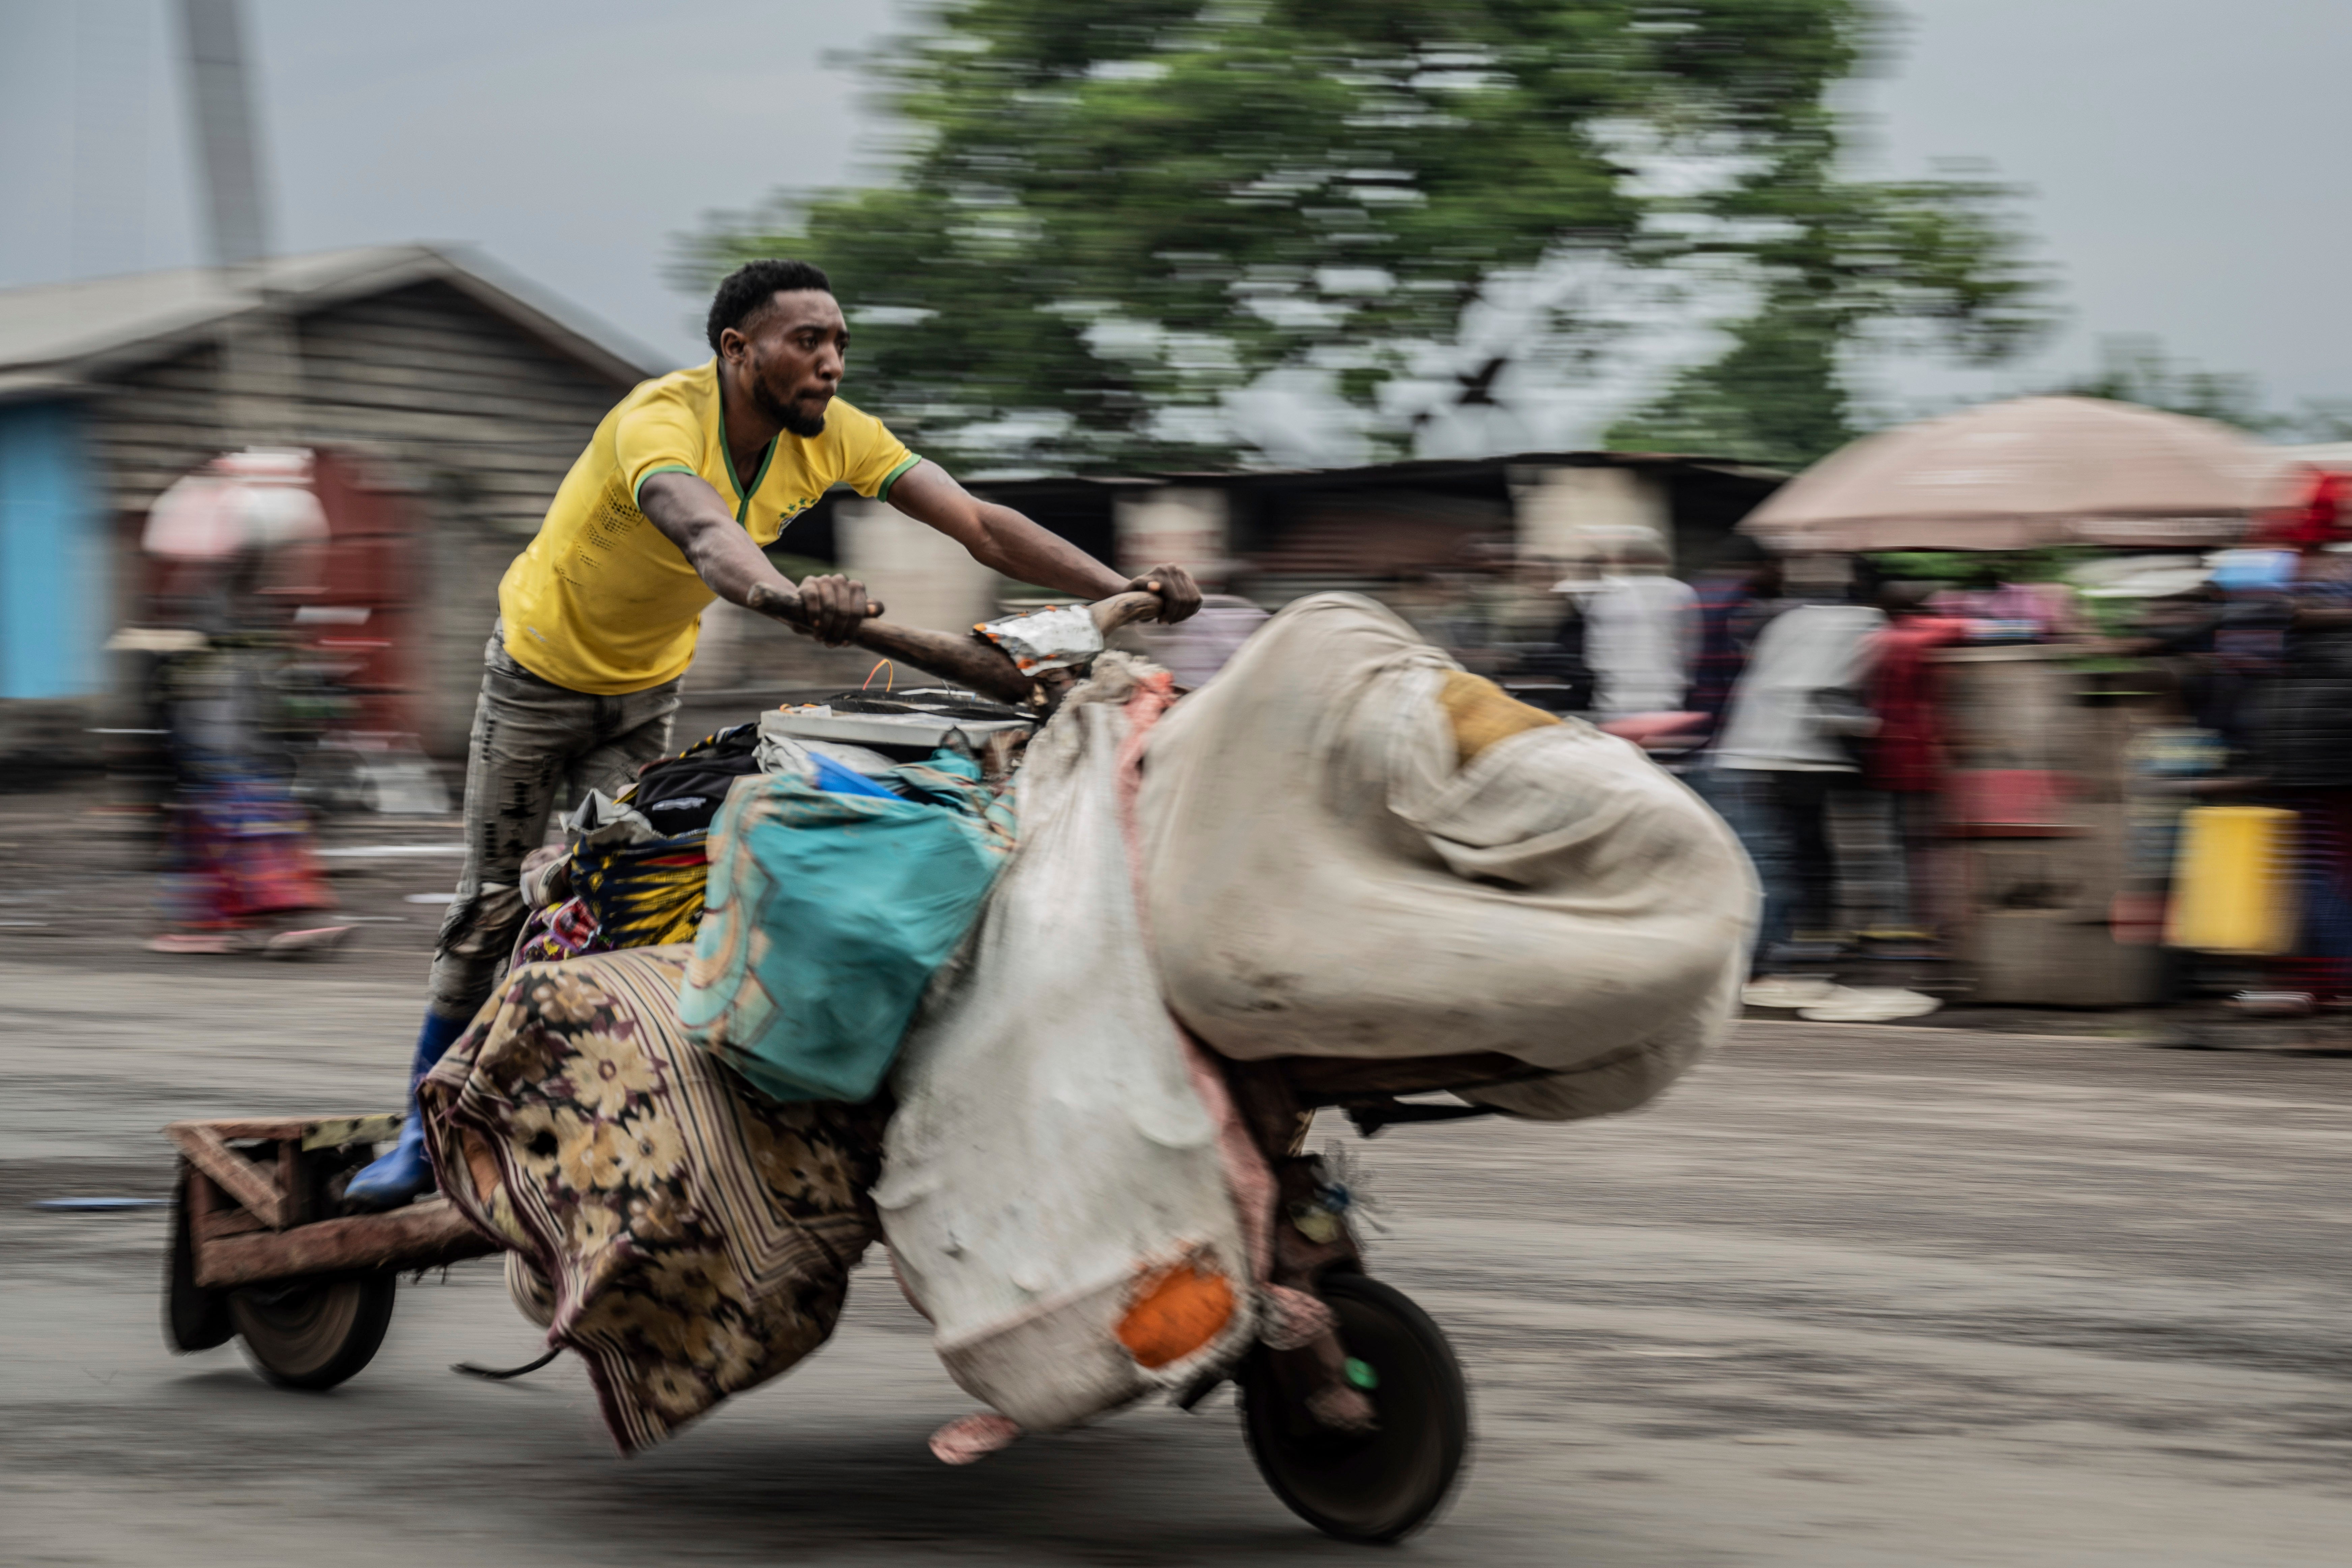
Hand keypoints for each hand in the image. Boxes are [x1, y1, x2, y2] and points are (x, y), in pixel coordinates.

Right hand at [751, 574, 875, 643]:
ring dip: (826, 625)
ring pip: (830, 604)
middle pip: (845, 609)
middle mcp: (842, 580)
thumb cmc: (832, 617)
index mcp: (856, 588)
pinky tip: (815, 626)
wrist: (804, 609)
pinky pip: (813, 598)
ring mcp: (825, 579)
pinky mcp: (809, 582)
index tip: (845, 643)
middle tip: (831, 644)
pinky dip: (815, 614)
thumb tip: (875, 610)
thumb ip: (866, 615)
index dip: (852, 629)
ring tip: (821, 639)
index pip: (860, 609)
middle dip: (838, 630)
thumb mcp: (849, 618)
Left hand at [1126, 563, 1201, 623]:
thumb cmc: (1136, 591)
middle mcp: (1175, 569)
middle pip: (1185, 600)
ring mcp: (1184, 573)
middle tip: (1167, 623)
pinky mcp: (1189, 579)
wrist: (1142, 585)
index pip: (1175, 599)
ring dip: (1185, 614)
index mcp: (1162, 571)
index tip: (1160, 622)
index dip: (1170, 614)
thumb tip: (1153, 586)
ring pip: (1193, 600)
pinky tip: (1181, 615)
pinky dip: (1191, 610)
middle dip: (1177, 616)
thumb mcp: (1134, 589)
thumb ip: (1141, 587)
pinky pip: (1197, 599)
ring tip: (1173, 620)